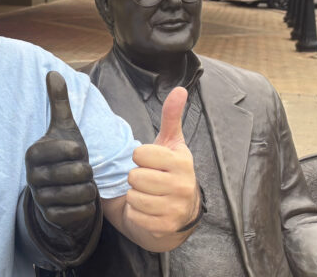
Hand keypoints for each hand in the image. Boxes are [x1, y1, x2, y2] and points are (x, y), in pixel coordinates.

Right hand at [25, 71, 97, 233]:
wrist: (62, 190)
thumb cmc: (65, 156)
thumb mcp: (64, 128)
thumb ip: (59, 101)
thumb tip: (53, 72)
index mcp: (34, 153)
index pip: (72, 149)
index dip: (81, 151)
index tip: (75, 153)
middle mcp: (32, 176)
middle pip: (79, 171)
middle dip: (87, 171)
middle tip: (80, 171)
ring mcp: (39, 198)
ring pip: (81, 192)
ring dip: (89, 188)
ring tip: (81, 183)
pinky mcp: (50, 217)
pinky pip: (80, 211)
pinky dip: (87, 206)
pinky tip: (80, 200)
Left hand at [125, 87, 198, 238]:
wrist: (178, 214)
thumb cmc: (169, 173)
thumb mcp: (171, 145)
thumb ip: (171, 117)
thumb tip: (179, 89)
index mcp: (182, 162)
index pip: (140, 153)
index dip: (139, 157)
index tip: (149, 162)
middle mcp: (183, 186)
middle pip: (134, 176)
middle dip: (136, 178)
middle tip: (148, 180)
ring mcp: (175, 208)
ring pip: (133, 196)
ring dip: (135, 196)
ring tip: (148, 195)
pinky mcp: (165, 226)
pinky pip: (134, 214)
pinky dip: (136, 213)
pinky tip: (148, 210)